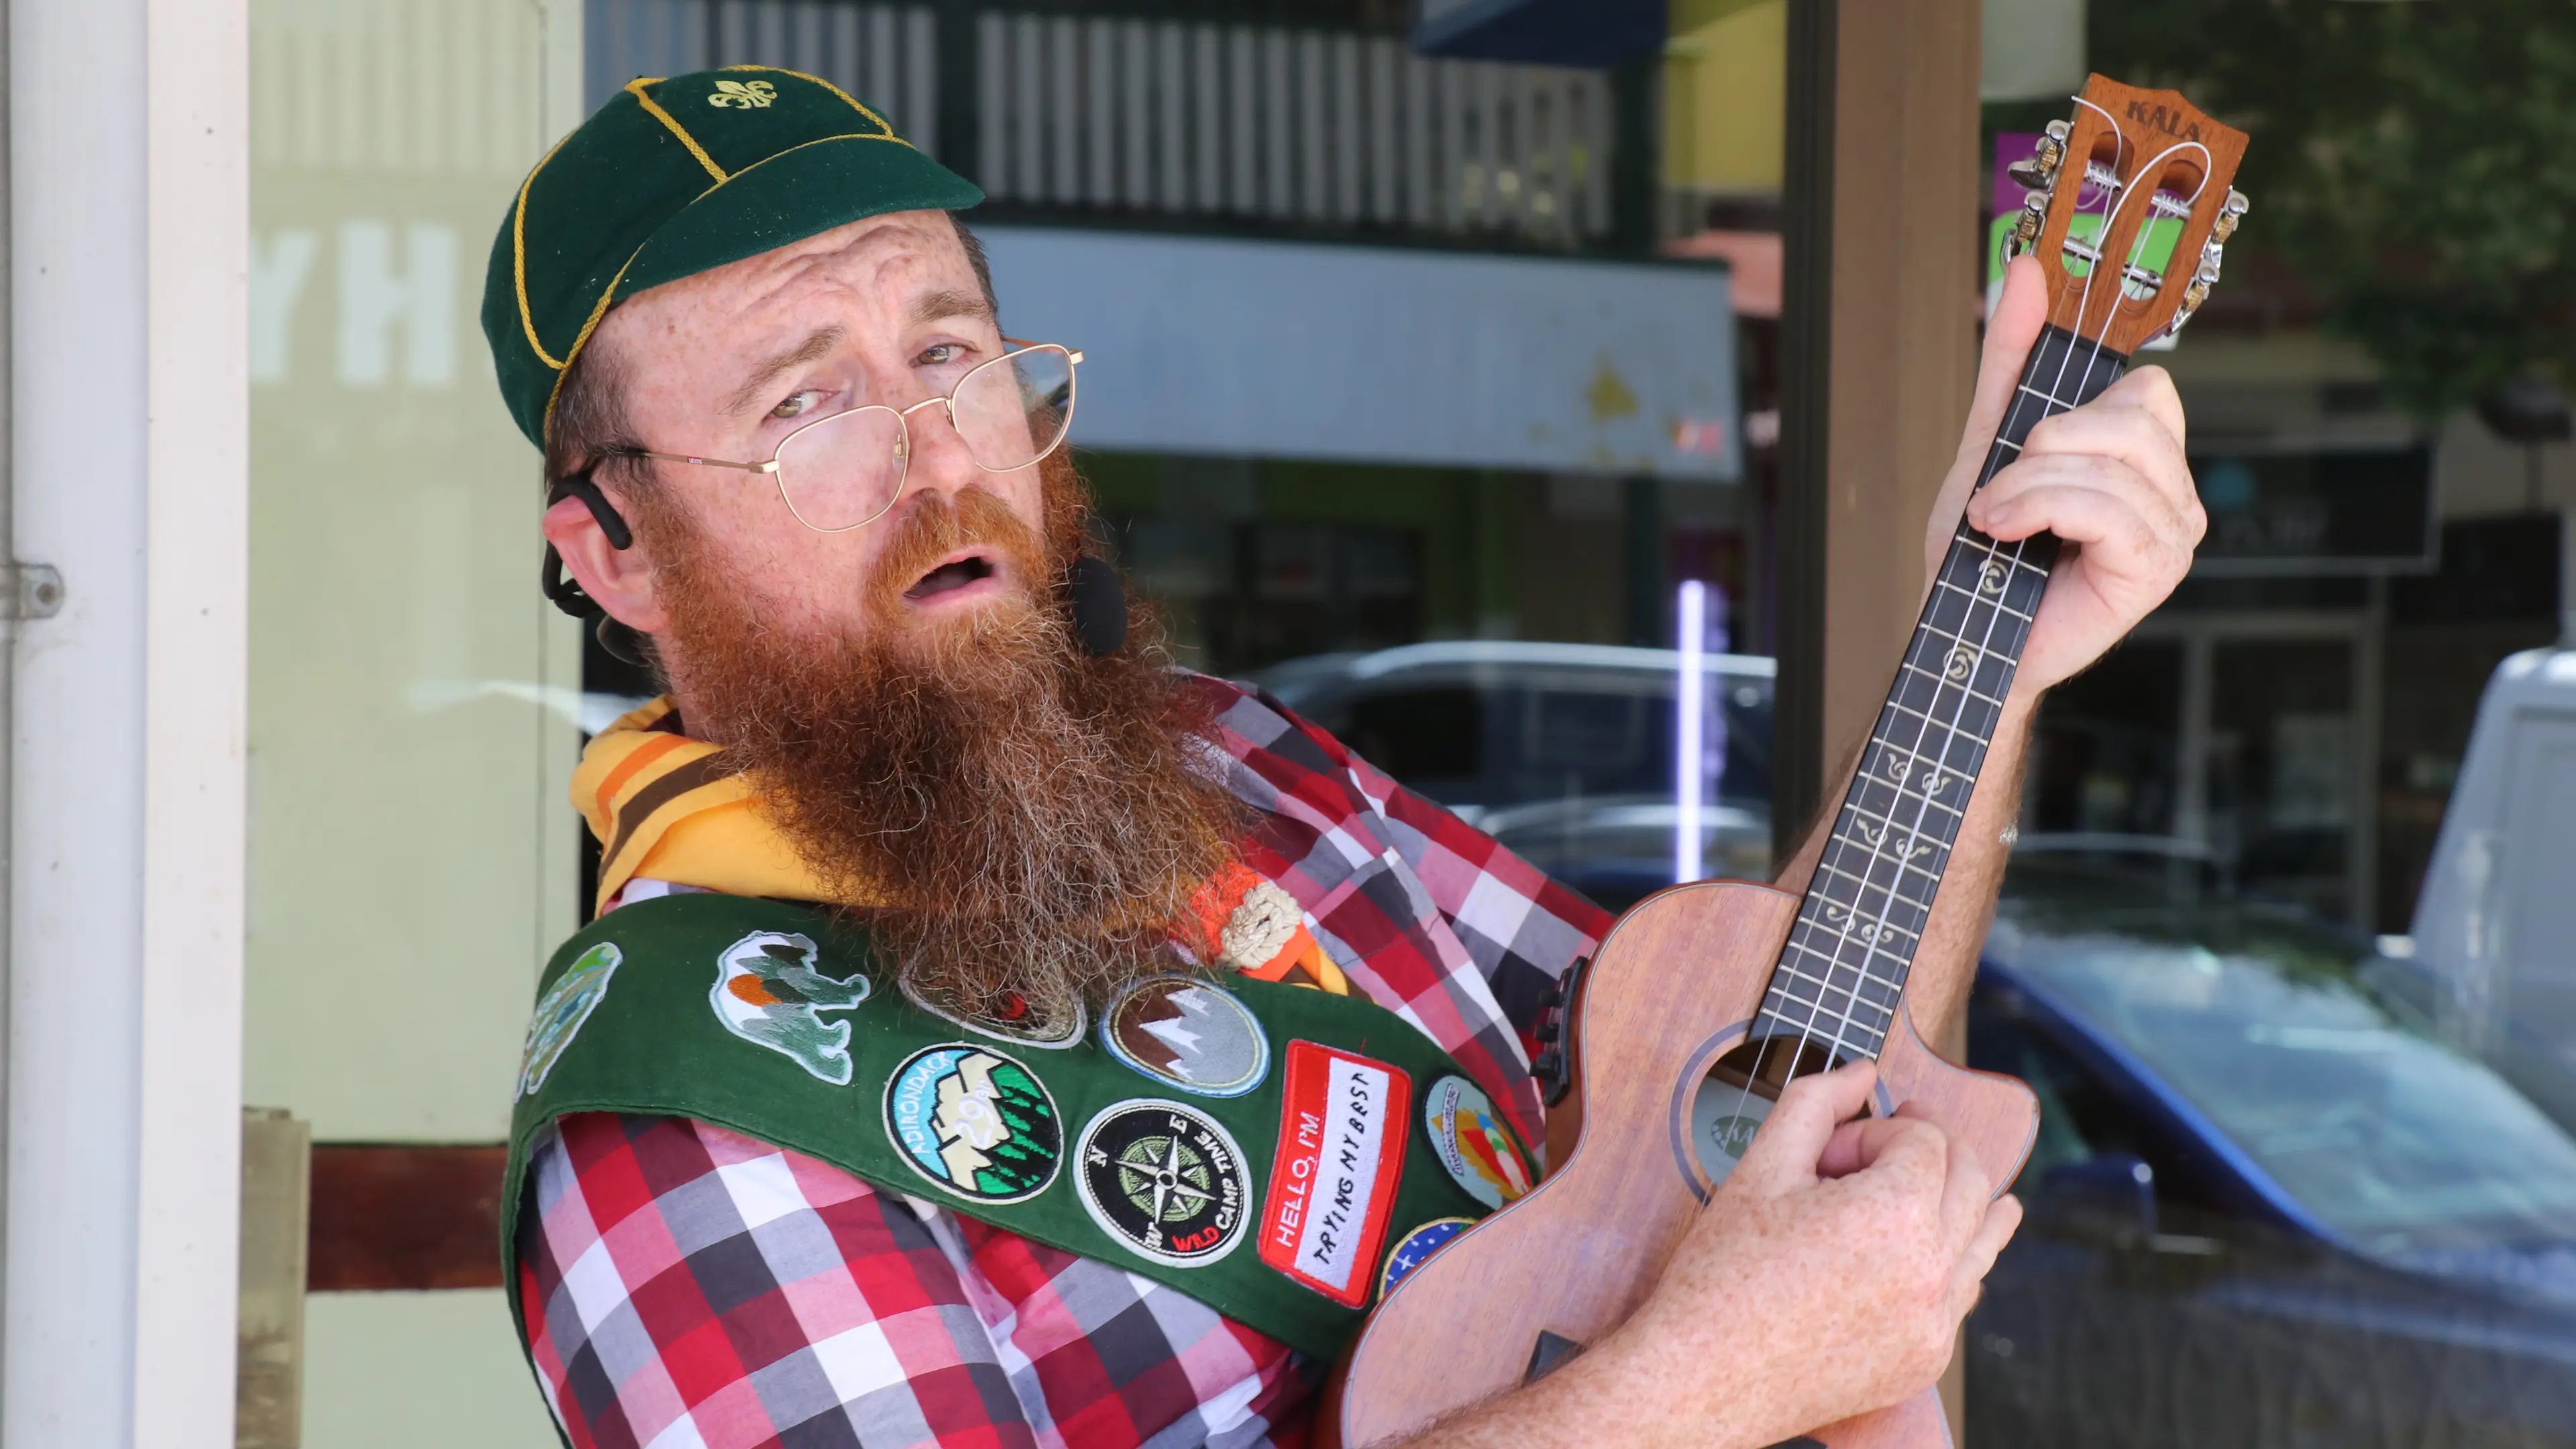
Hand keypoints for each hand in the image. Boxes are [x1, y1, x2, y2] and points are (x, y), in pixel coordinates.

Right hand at [1600, 1063, 2020, 1446]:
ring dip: (1963, 1198)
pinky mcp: (1926, 1358)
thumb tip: (1861, 1072)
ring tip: (1936, 1180)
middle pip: (1971, 1177)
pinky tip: (1924, 1250)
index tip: (1828, 1152)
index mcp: (1895, 1214)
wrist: (1706, 1375)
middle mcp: (1932, 1270)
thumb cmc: (1722, 1275)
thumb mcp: (1760, 1168)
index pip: (1922, 1137)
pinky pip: (1964, 1292)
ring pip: (1986, 1237)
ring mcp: (1936, 1321)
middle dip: (1923, 1151)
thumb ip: (1815, 1102)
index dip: (1873, 1131)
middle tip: (1876, 1149)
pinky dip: (1952, 1259)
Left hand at [1925, 255, 2204, 699]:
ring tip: (1996, 520)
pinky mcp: (2159, 569)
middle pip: (2131, 418)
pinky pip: (2110, 510)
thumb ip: (2012, 358)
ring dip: (2029, 488)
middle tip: (1999, 489)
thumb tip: (2028, 269)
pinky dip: (2044, 513)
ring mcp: (2175, 531)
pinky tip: (2012, 536)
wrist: (1963, 632)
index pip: (2146, 388)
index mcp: (2146, 455)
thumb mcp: (1989, 438)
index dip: (2074, 408)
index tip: (2022, 444)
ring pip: (2112, 466)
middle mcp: (2173, 490)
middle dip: (2043, 448)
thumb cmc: (1985, 549)